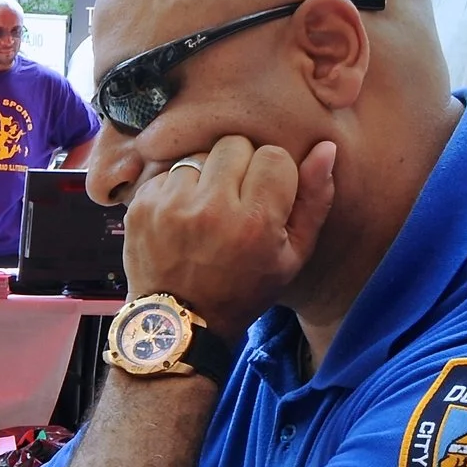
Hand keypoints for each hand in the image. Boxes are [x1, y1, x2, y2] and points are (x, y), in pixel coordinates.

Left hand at [121, 135, 336, 332]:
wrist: (180, 322)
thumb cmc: (245, 288)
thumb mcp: (293, 255)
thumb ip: (315, 200)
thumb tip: (325, 147)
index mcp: (254, 221)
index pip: (273, 155)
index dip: (273, 174)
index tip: (266, 198)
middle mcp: (210, 209)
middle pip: (234, 145)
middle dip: (240, 166)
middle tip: (236, 200)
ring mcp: (170, 206)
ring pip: (200, 154)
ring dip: (207, 174)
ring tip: (208, 209)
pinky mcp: (141, 206)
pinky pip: (168, 171)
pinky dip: (178, 187)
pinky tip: (182, 216)